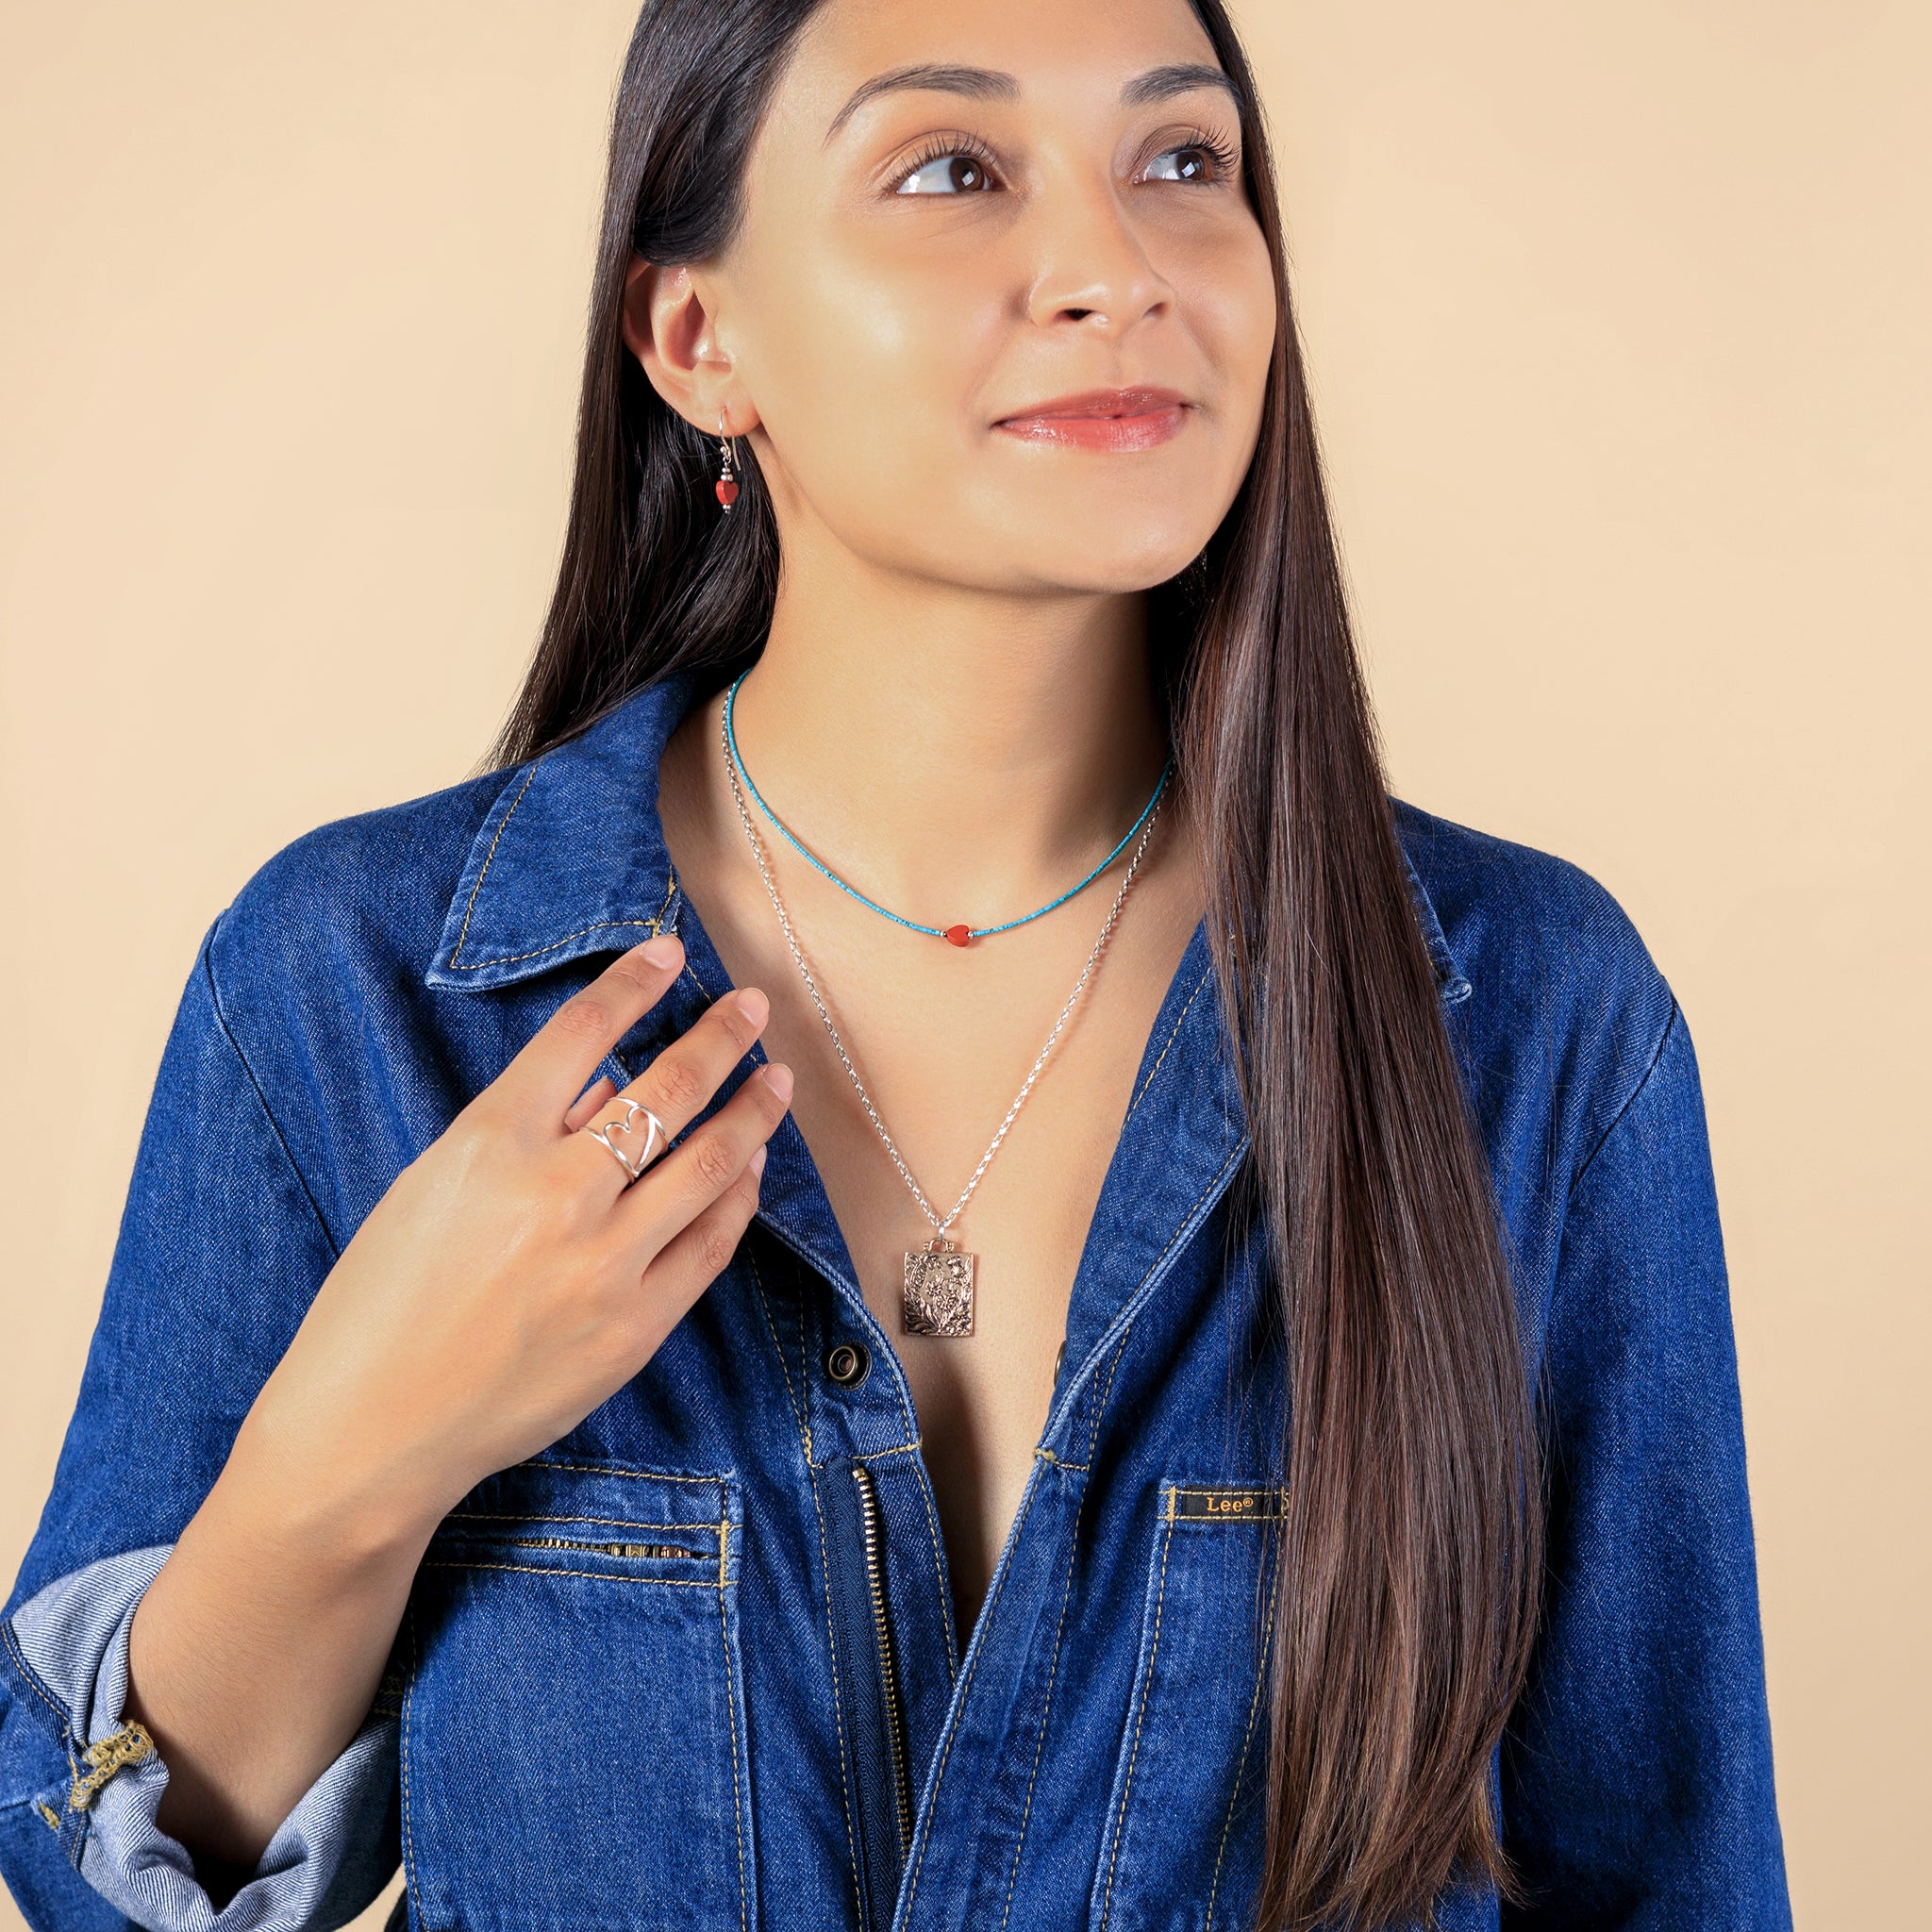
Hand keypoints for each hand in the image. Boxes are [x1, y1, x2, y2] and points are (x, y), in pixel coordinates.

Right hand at [242, 931, 789, 1543]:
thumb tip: (607, 1083)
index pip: (580, 1034)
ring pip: (710, 1163)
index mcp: (490, 1145)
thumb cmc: (381, 1304)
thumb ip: (524, 1128)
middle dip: (720, 1037)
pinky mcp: (636, 1326)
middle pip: (667, 1090)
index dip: (632, 983)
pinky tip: (752, 1165)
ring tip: (776, 1078)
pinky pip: (711, 1242)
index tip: (669, 951)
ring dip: (753, 1111)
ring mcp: (605, 1263)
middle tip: (752, 1006)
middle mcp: (557, 1194)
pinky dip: (740, 1195)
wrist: (372, 1430)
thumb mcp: (432, 1188)